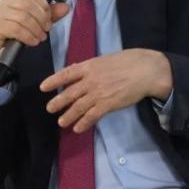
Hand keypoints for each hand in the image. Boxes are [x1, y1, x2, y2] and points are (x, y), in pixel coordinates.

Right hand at [0, 0, 69, 66]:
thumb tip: (66, 7)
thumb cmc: (18, 32)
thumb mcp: (37, 21)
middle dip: (41, 19)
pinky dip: (28, 36)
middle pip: (28, 5)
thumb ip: (51, 14)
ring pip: (23, 17)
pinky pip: (16, 29)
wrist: (1, 49)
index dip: (44, 5)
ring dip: (36, 29)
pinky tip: (33, 41)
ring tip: (41, 37)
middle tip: (46, 29)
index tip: (49, 17)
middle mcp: (5, 1)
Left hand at [39, 49, 172, 132]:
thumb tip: (76, 69)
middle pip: (69, 93)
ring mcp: (98, 93)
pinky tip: (78, 128)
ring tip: (61, 122)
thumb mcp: (104, 60)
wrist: (145, 70)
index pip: (66, 74)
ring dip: (68, 115)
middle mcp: (90, 80)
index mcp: (89, 66)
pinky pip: (92, 116)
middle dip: (58, 102)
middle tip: (49, 108)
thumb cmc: (127, 62)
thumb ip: (90, 67)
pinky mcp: (108, 104)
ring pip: (78, 107)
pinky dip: (83, 123)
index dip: (53, 81)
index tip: (43, 87)